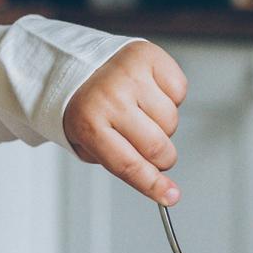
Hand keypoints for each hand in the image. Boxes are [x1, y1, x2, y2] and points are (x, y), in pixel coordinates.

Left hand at [63, 41, 188, 203]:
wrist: (73, 64)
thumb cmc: (83, 105)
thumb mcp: (86, 141)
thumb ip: (121, 163)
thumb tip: (162, 187)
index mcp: (88, 123)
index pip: (129, 164)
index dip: (153, 185)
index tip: (170, 196)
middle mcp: (111, 97)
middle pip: (157, 147)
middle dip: (160, 157)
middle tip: (150, 149)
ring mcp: (131, 75)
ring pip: (171, 120)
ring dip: (163, 124)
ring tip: (141, 111)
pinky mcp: (149, 56)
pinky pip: (179, 90)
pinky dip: (170, 95)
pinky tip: (149, 91)